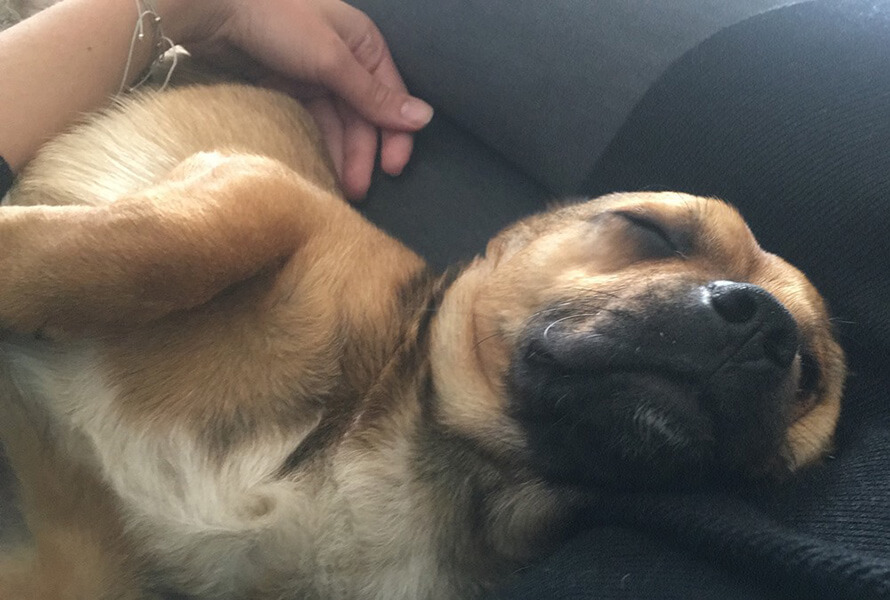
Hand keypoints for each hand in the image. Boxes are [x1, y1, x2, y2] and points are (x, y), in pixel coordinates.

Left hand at [182, 0, 432, 200]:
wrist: (215, 8)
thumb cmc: (279, 22)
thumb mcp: (333, 60)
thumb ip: (374, 96)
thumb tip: (425, 118)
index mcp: (365, 45)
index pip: (391, 98)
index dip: (395, 135)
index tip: (392, 169)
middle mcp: (346, 60)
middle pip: (365, 115)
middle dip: (364, 153)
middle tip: (359, 189)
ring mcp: (317, 74)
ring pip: (340, 122)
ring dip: (343, 154)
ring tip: (342, 188)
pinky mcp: (291, 87)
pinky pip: (315, 121)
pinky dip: (320, 143)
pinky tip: (321, 167)